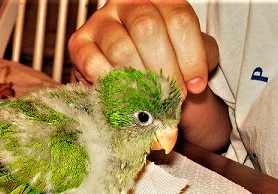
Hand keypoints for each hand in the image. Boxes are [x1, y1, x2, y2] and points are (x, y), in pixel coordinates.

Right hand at [68, 0, 217, 97]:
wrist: (132, 76)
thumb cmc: (161, 62)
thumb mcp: (187, 55)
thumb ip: (198, 62)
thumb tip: (195, 85)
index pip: (178, 18)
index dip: (191, 57)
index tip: (196, 86)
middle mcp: (126, 3)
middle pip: (148, 29)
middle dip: (165, 70)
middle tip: (172, 97)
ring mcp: (100, 21)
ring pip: (120, 47)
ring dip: (139, 81)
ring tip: (149, 100)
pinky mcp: (79, 43)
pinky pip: (93, 62)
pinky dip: (110, 83)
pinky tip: (122, 93)